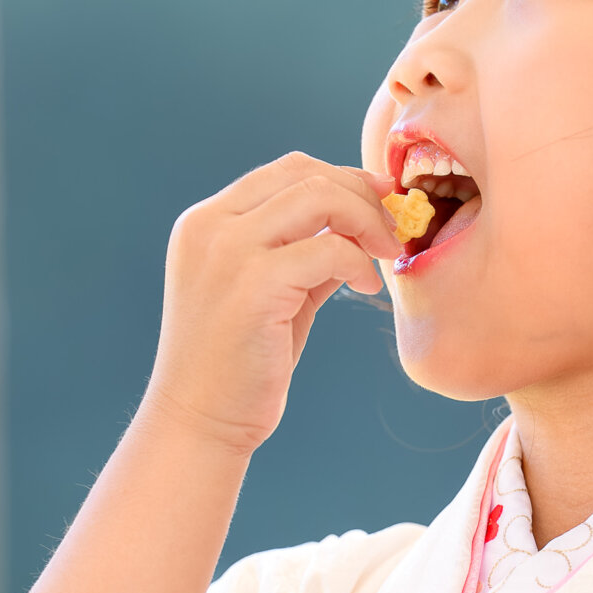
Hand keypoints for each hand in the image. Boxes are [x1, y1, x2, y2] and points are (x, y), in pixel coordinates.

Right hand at [147, 152, 398, 456]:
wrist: (201, 422)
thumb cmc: (239, 364)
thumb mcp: (273, 292)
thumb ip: (305, 252)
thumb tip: (359, 224)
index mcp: (207, 222)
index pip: (286, 171)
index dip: (343, 178)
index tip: (379, 203)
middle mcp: (210, 227)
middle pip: (306, 175)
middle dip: (362, 196)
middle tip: (392, 232)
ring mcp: (227, 252)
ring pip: (319, 198)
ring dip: (367, 221)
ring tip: (385, 255)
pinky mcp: (252, 285)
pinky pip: (330, 249)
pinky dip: (360, 263)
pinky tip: (367, 289)